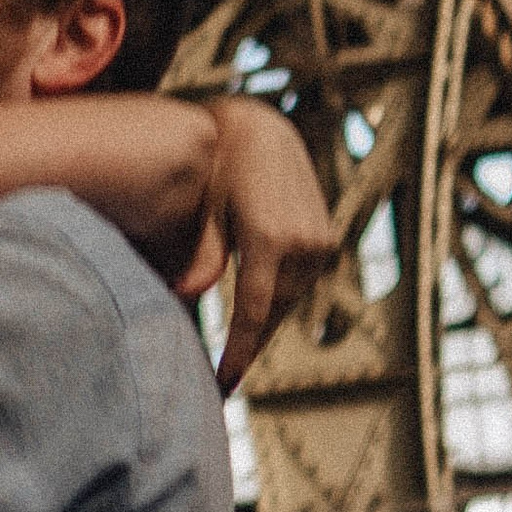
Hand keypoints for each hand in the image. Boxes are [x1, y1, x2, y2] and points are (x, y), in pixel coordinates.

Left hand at [180, 99, 335, 391]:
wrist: (261, 129)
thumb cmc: (219, 166)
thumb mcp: (204, 208)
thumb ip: (201, 255)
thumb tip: (185, 297)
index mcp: (268, 237)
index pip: (252, 311)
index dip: (237, 351)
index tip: (223, 382)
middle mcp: (301, 242)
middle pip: (273, 312)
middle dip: (250, 345)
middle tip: (224, 378)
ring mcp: (319, 241)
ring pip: (288, 299)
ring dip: (266, 322)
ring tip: (238, 349)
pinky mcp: (326, 239)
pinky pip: (299, 282)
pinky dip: (279, 298)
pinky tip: (259, 314)